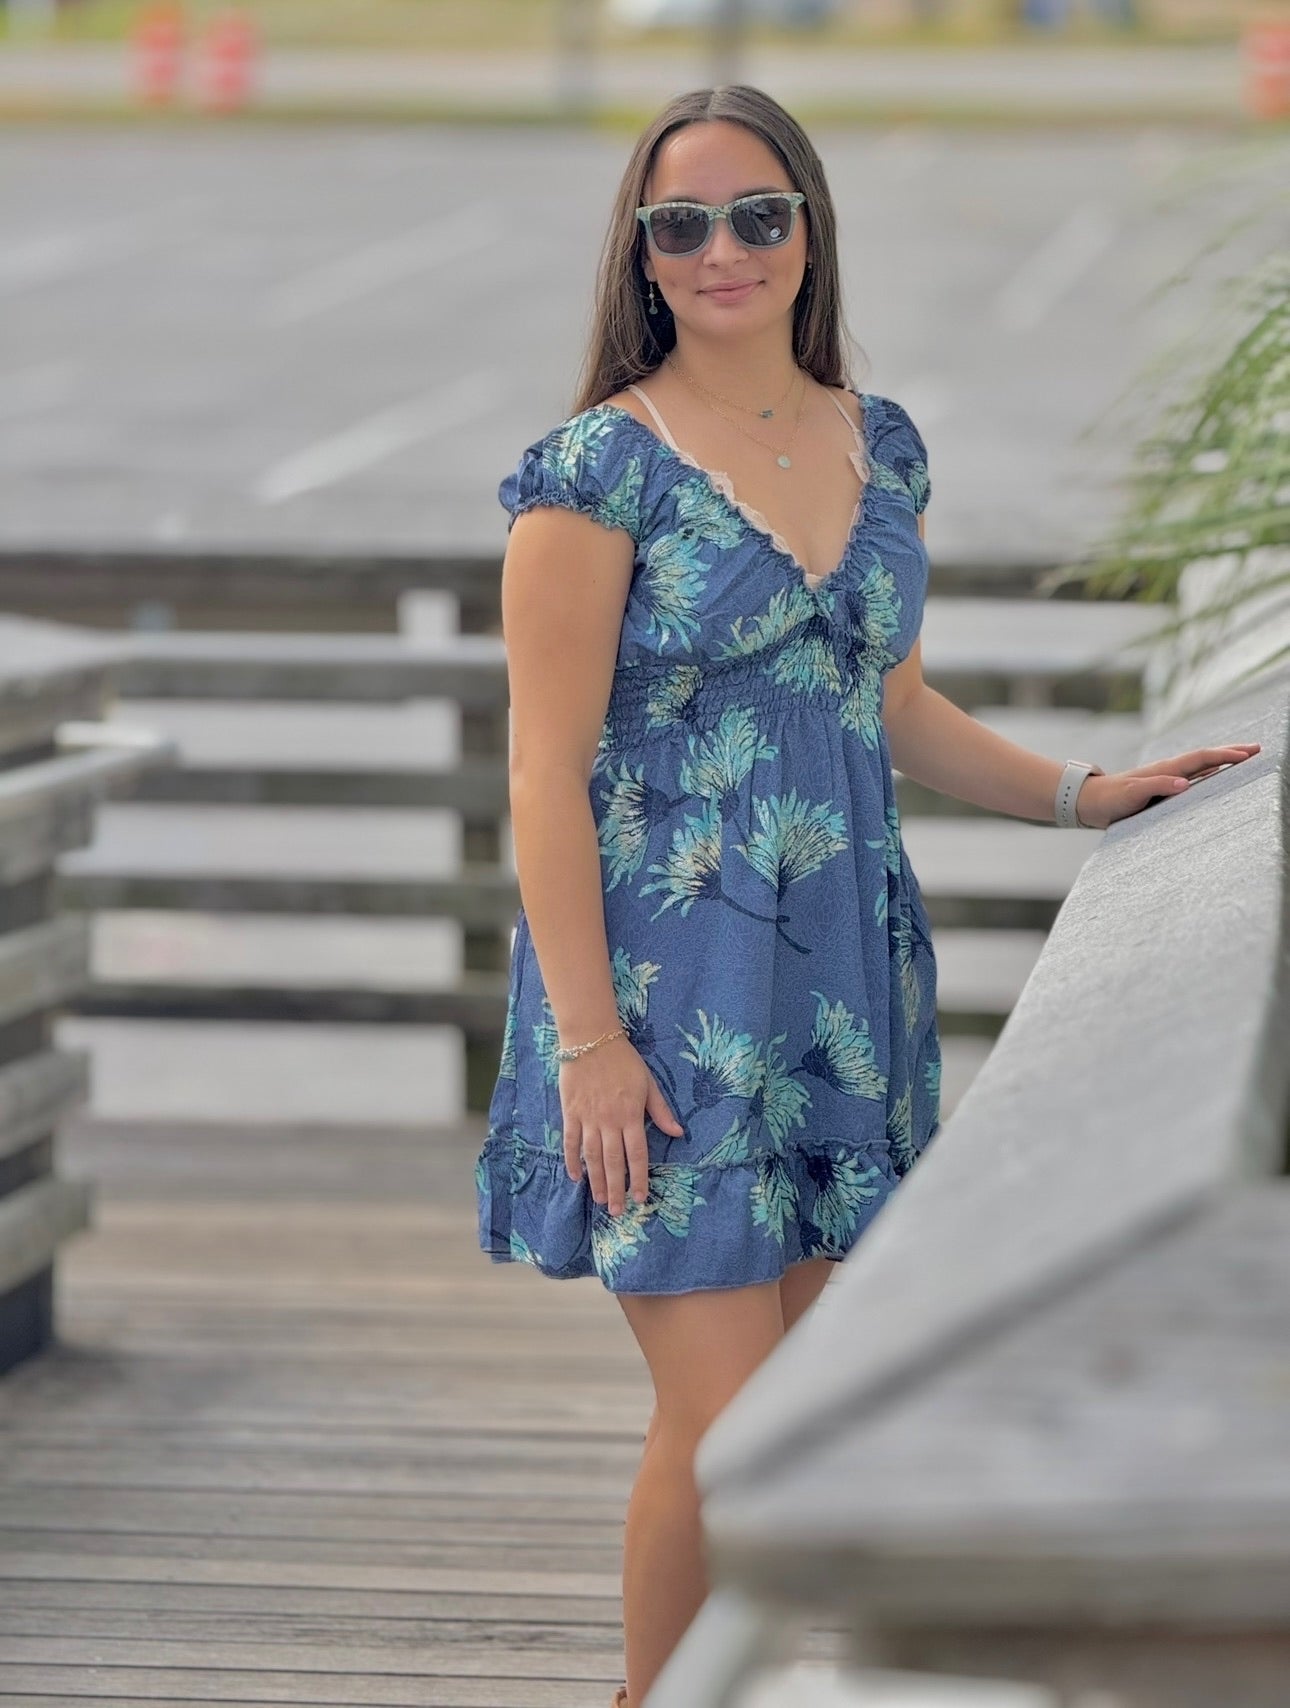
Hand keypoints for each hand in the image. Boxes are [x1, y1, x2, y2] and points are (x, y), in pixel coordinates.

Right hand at [559, 1037, 685, 1215]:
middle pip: (613, 1162)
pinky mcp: (571, 1112)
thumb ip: (661, 1110)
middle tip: (616, 1211)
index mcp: (631, 1115)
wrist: (590, 1040)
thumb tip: (679, 1133)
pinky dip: (572, 1160)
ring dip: (596, 1180)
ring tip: (599, 1200)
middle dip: (615, 1189)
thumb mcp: (649, 1083)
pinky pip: (570, 1142)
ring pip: (592, 1156)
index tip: (639, 1198)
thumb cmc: (624, 1060)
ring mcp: (588, 1118)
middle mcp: (609, 1121)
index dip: (638, 1178)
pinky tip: (576, 1176)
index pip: (636, 1154)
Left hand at [1076, 742, 1261, 829]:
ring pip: (1201, 766)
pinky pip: (1193, 777)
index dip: (1223, 755)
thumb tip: (1185, 784)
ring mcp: (1166, 778)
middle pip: (1205, 757)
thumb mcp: (1132, 794)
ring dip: (1223, 760)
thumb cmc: (1110, 799)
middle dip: (1231, 752)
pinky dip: (1209, 772)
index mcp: (1165, 770)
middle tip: (1257, 749)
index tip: (1246, 754)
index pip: (1200, 759)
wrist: (1090, 801)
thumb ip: (1157, 787)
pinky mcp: (1163, 789)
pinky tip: (1216, 775)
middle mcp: (1169, 771)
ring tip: (1245, 757)